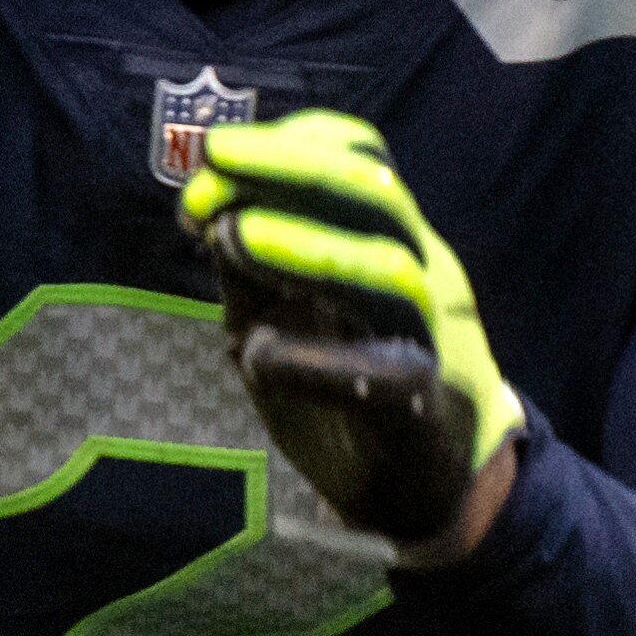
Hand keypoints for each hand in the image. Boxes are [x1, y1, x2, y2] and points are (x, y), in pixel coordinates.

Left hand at [179, 110, 523, 561]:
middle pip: (378, 197)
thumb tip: (204, 211)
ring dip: (306, 248)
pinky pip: (382, 379)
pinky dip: (313, 361)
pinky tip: (256, 354)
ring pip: (391, 274)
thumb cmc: (349, 393)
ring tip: (234, 236)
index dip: (291, 145)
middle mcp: (424, 276)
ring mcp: (431, 341)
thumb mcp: (288, 316)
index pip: (362, 160)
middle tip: (214, 166)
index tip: (215, 153)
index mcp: (395, 243)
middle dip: (291, 169)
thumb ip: (254, 270)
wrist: (426, 490)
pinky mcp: (421, 412)